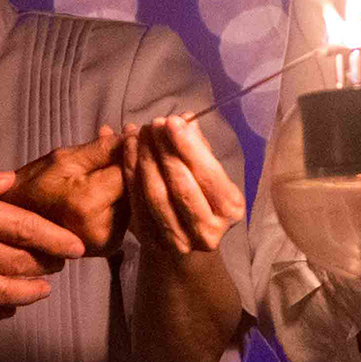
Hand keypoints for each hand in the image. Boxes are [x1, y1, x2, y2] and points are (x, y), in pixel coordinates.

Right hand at [0, 162, 81, 321]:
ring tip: (39, 289)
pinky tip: (3, 308)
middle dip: (47, 266)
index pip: (27, 230)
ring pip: (3, 296)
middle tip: (58, 263)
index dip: (58, 240)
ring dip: (27, 294)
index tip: (77, 247)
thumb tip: (10, 184)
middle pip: (21, 265)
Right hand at [9, 128, 129, 247]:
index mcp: (87, 205)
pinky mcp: (109, 247)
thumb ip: (103, 149)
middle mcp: (101, 230)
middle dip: (137, 161)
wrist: (15, 222)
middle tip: (134, 135)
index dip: (135, 149)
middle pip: (136, 188)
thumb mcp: (65, 159)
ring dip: (133, 177)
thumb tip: (135, 135)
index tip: (137, 130)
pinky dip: (126, 194)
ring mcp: (107, 243)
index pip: (128, 171)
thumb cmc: (35, 185)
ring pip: (136, 201)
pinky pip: (128, 214)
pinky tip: (116, 177)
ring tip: (122, 153)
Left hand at [127, 114, 244, 256]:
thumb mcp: (210, 174)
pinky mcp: (152, 240)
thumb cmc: (202, 198)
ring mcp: (178, 240)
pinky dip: (131, 172)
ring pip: (157, 195)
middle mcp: (208, 231)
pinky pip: (137, 202)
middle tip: (153, 124)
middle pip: (181, 186)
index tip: (173, 121)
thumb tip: (186, 120)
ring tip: (141, 133)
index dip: (188, 147)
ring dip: (146, 159)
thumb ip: (200, 149)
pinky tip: (130, 149)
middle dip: (165, 151)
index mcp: (231, 210)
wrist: (185, 241)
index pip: (208, 175)